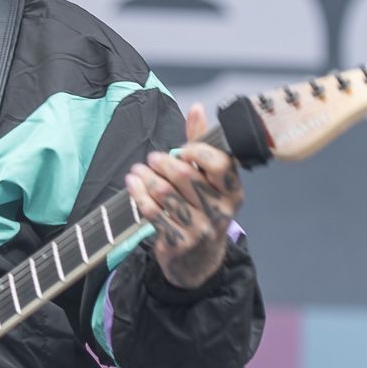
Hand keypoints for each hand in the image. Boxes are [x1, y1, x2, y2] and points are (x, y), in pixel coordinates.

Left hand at [124, 102, 245, 289]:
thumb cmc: (202, 209)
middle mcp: (221, 211)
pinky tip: (133, 185)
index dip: (198, 152)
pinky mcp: (179, 241)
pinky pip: (153, 212)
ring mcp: (201, 229)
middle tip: (152, 158)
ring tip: (137, 171)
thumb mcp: (209, 180)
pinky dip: (139, 195)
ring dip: (146, 178)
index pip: (220, 164)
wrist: (197, 259)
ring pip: (166, 194)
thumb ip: (202, 144)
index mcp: (234, 191)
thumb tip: (198, 109)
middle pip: (187, 177)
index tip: (182, 150)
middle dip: (164, 163)